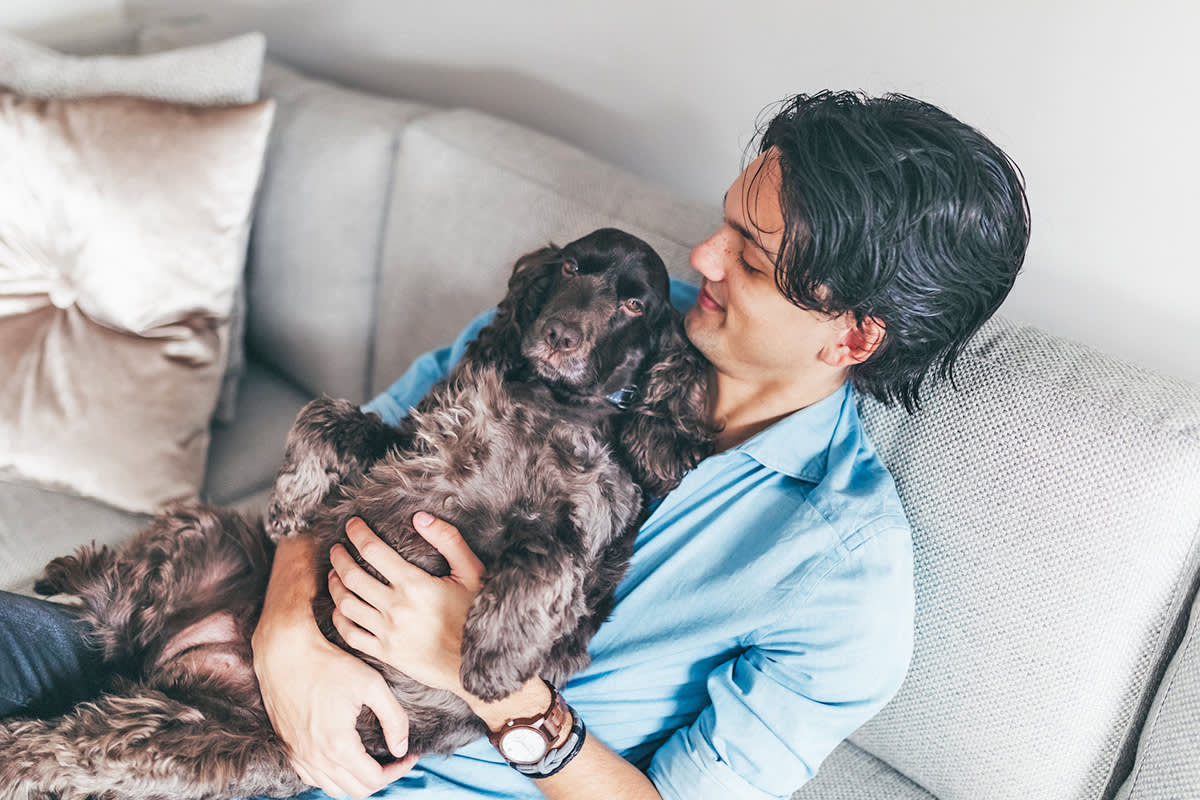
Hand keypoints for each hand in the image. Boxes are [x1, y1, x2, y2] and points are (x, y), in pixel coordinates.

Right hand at [253, 535, 416, 797]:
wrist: (284, 654)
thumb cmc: (329, 665)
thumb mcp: (372, 684)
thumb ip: (394, 719)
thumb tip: (401, 748)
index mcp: (337, 745)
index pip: (374, 779)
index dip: (398, 771)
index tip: (411, 756)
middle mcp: (315, 758)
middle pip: (356, 790)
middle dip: (382, 777)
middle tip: (396, 757)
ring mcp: (299, 756)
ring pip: (334, 788)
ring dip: (358, 779)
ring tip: (375, 759)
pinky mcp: (289, 749)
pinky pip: (314, 778)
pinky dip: (335, 776)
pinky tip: (348, 756)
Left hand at [329, 514, 484, 696]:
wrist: (478, 660)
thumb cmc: (476, 613)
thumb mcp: (471, 571)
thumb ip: (448, 540)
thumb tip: (420, 517)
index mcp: (414, 584)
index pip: (373, 551)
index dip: (358, 533)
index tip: (352, 524)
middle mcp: (395, 607)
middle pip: (351, 576)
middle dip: (339, 557)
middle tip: (336, 548)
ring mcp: (387, 632)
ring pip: (346, 604)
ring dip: (335, 586)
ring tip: (334, 574)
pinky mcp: (385, 653)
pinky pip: (350, 634)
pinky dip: (339, 619)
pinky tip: (340, 609)